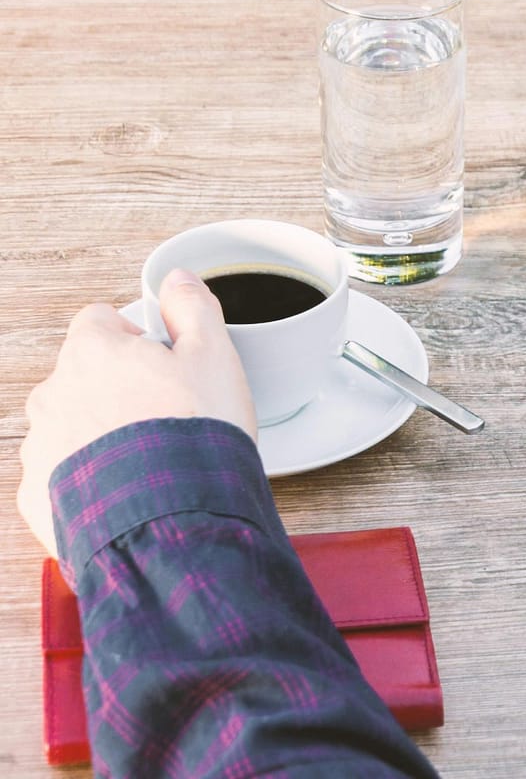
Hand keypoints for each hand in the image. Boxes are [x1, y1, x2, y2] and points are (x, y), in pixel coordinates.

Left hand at [16, 268, 255, 556]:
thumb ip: (194, 309)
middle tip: (166, 413)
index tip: (166, 364)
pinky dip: (89, 480)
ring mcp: (41, 447)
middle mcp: (53, 394)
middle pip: (83, 375)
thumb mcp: (215, 356)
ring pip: (69, 425)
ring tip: (150, 458)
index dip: (138, 338)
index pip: (100, 320)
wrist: (173, 519)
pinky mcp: (38, 496)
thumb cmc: (194, 434)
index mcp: (91, 352)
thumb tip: (179, 279)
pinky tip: (129, 491)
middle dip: (118, 389)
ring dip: (101, 434)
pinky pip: (62, 476)